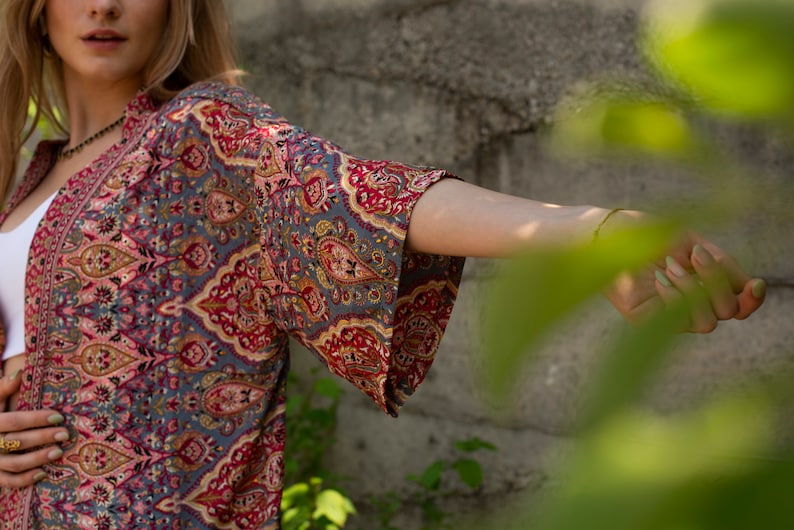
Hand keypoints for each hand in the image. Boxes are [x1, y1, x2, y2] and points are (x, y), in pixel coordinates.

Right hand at [0, 370, 68, 488]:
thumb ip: (4, 387)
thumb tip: (22, 372)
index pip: (14, 421)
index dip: (36, 419)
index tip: (59, 416)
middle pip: (16, 441)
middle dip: (42, 437)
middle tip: (65, 434)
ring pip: (13, 463)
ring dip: (37, 459)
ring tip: (59, 452)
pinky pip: (7, 481)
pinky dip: (24, 480)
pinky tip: (43, 473)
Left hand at [605, 232, 764, 332]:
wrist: (607, 231)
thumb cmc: (648, 233)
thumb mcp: (693, 243)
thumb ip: (722, 265)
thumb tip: (749, 286)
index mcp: (704, 284)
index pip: (740, 305)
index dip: (753, 300)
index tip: (756, 284)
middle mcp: (689, 303)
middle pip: (728, 312)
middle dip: (716, 281)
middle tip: (693, 254)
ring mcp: (667, 314)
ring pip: (706, 322)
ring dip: (694, 290)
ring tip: (670, 266)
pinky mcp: (645, 320)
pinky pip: (674, 321)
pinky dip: (673, 298)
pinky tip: (660, 278)